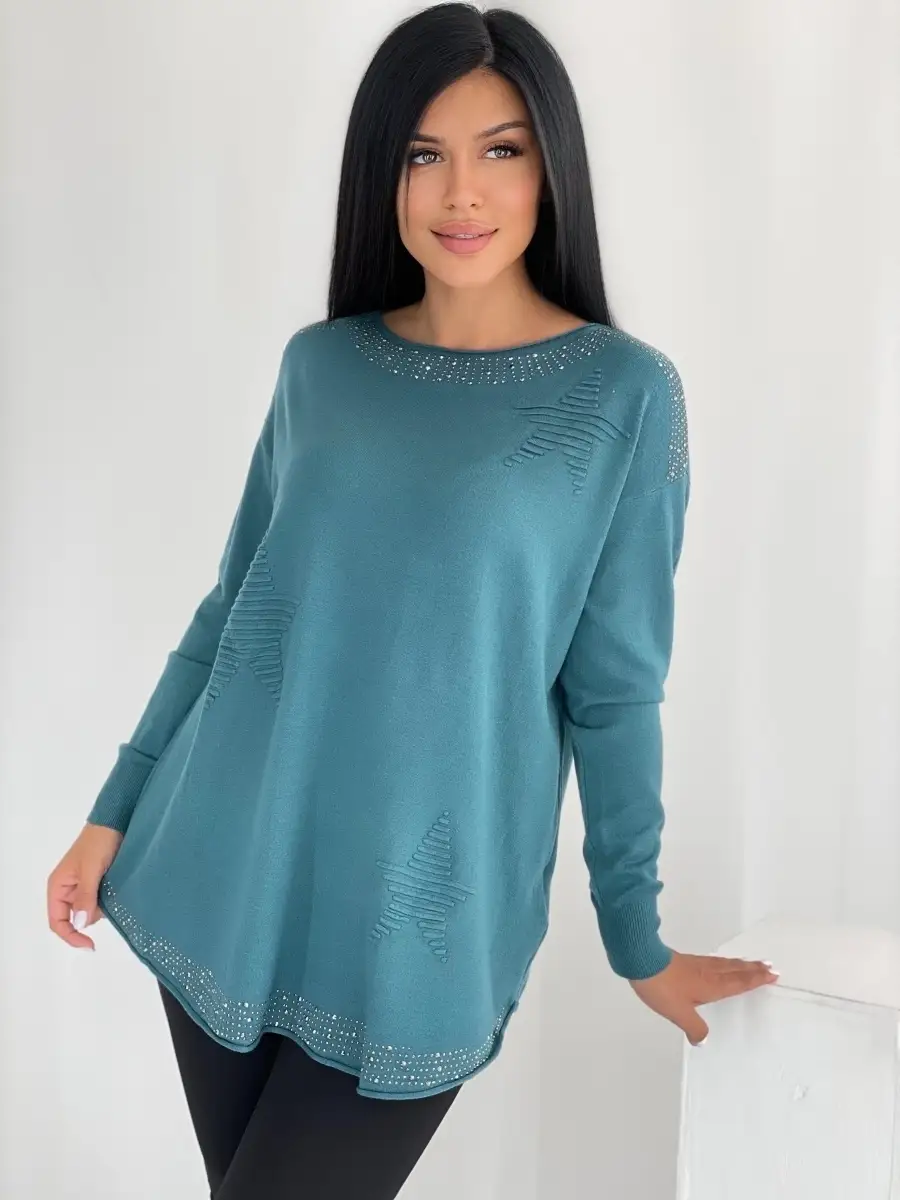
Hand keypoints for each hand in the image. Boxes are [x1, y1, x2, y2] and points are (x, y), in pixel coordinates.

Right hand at [47, 823, 123, 949]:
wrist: (117, 820)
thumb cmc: (99, 842)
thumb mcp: (91, 869)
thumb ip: (85, 896)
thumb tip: (80, 925)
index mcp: (58, 886)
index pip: (57, 922)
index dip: (71, 936)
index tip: (90, 945)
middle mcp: (68, 889)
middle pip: (76, 918)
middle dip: (91, 915)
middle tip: (107, 897)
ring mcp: (83, 886)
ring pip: (90, 910)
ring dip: (102, 906)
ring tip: (113, 886)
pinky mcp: (98, 882)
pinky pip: (101, 901)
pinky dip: (109, 899)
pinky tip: (118, 887)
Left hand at [629, 951, 777, 1044]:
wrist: (641, 960)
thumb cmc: (663, 987)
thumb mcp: (679, 1013)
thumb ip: (694, 1028)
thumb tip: (702, 1040)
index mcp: (712, 985)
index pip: (739, 983)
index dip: (756, 980)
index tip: (772, 974)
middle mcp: (708, 972)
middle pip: (736, 969)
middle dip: (753, 969)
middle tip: (769, 966)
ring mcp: (696, 964)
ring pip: (725, 963)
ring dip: (741, 964)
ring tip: (752, 963)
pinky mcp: (686, 961)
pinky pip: (713, 961)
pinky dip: (724, 962)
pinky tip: (719, 964)